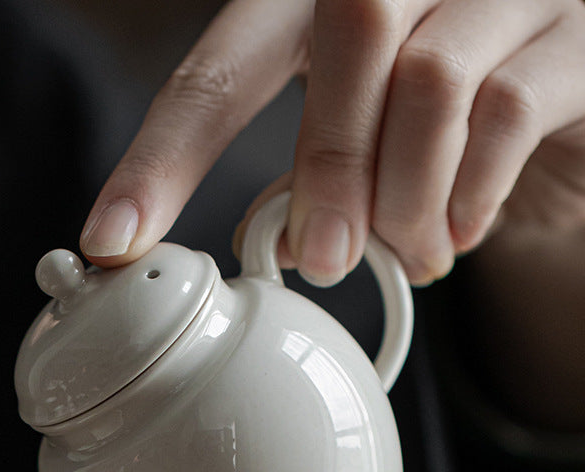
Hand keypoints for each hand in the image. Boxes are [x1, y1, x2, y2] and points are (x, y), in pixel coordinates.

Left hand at [79, 0, 584, 286]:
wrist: (569, 111)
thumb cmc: (446, 136)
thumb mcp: (366, 148)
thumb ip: (316, 173)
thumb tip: (275, 238)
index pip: (223, 65)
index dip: (162, 157)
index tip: (112, 240)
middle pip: (348, 30)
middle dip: (324, 169)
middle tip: (321, 261)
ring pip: (429, 81)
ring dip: (403, 198)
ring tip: (407, 255)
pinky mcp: (577, 32)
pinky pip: (508, 112)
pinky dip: (470, 194)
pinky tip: (457, 237)